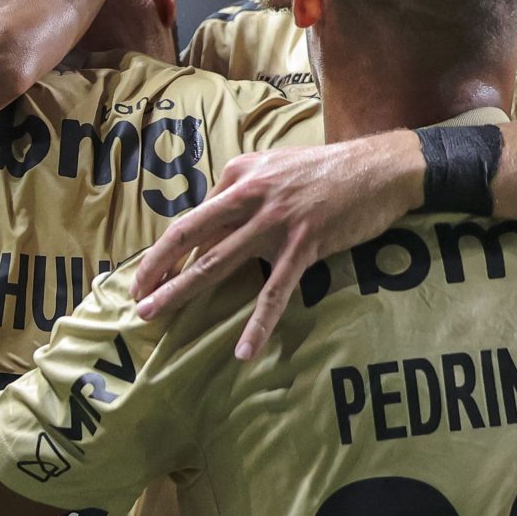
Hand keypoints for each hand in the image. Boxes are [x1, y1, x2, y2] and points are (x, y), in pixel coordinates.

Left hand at [128, 131, 424, 357]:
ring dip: (181, 291)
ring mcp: (275, 221)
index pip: (195, 217)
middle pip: (190, 237)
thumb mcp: (276, 165)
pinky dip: (258, 323)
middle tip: (134, 297)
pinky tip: (243, 350)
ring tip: (156, 315)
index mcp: (240, 176)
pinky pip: (275, 291)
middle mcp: (250, 195)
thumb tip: (215, 221)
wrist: (381, 168)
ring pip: (217, 262)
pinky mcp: (304, 244)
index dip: (168, 249)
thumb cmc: (329, 170)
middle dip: (157, 269)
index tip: (151, 274)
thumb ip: (244, 188)